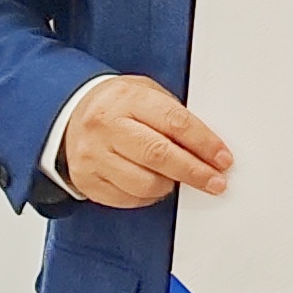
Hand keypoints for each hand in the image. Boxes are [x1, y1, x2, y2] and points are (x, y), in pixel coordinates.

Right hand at [61, 76, 231, 207]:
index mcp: (127, 99)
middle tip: (216, 181)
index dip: (204, 143)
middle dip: (194, 172)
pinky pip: (127, 198)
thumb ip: (175, 116)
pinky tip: (153, 184)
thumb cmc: (118, 105)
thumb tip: (210, 147)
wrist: (69, 113)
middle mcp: (106, 126)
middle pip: (159, 155)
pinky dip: (148, 196)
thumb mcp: (146, 94)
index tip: (223, 159)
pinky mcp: (86, 180)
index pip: (174, 122)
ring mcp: (93, 155)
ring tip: (178, 179)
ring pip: (144, 183)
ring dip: (170, 186)